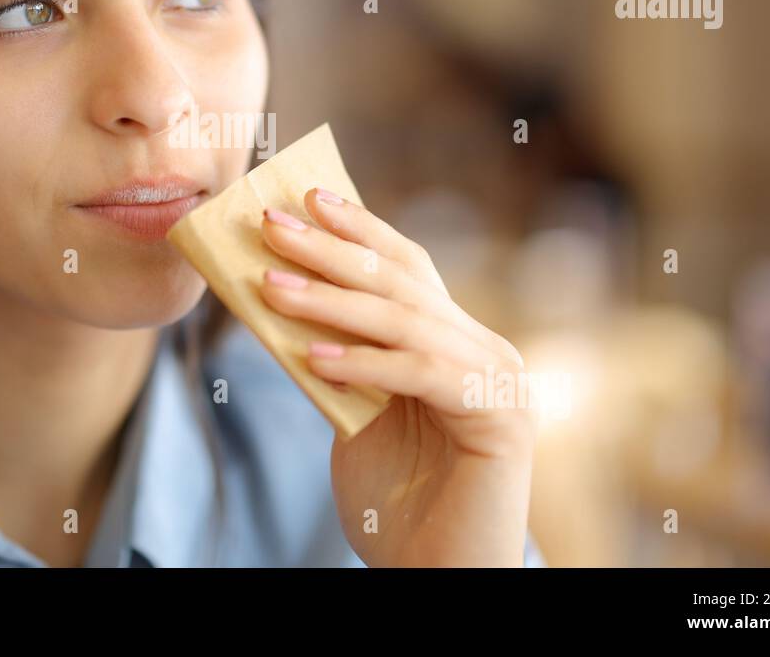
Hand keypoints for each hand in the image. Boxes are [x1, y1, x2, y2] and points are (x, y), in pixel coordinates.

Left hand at [258, 187, 538, 566]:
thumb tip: (277, 295)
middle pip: (402, 281)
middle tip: (269, 222)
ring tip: (269, 285)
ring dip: (330, 300)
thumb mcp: (353, 411)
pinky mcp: (500, 419)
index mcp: (456, 340)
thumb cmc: (394, 499)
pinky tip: (311, 357)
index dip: (359, 228)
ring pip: (406, 320)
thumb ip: (335, 356)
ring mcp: (499, 382)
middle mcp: (485, 350)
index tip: (307, 195)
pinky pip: (421, 374)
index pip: (407, 267)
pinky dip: (363, 363)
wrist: (435, 574)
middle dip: (331, 248)